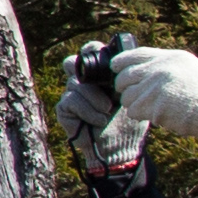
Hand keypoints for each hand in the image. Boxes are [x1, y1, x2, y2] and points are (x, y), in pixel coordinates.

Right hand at [55, 41, 150, 170]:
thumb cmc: (128, 121)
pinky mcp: (64, 110)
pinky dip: (88, 110)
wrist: (119, 148)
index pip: (88, 51)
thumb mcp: (132, 96)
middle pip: (71, 63)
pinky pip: (71, 100)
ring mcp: (71, 95)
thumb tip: (125, 60)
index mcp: (98, 75)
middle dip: (86, 70)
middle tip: (102, 81)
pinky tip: (99, 120)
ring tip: (108, 110)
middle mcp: (82, 82)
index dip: (92, 49)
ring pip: (75, 84)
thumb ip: (125, 78)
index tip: (107, 59)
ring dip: (94, 97)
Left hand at [112, 41, 197, 143]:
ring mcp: (155, 86)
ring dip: (136, 105)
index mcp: (171, 58)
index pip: (136, 54)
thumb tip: (146, 74)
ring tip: (154, 109)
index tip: (116, 68)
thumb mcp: (192, 69)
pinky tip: (158, 116)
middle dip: (126, 88)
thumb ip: (169, 68)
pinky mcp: (153, 105)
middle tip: (135, 97)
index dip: (121, 62)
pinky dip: (143, 116)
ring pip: (127, 97)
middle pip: (125, 76)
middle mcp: (160, 68)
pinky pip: (135, 111)